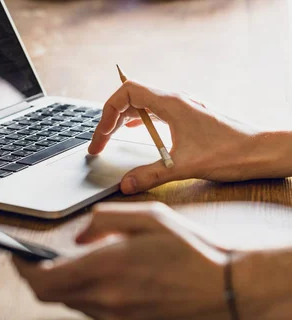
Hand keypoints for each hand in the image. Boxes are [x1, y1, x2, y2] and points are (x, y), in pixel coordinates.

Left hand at [12, 202, 235, 319]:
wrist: (228, 288)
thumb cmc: (190, 248)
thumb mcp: (147, 216)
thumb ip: (102, 221)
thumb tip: (78, 237)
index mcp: (106, 268)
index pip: (43, 280)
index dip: (22, 270)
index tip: (15, 257)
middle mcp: (106, 298)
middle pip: (50, 296)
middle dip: (37, 277)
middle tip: (34, 261)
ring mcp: (117, 319)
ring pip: (71, 304)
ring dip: (64, 285)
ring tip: (74, 265)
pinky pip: (93, 313)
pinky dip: (86, 296)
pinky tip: (102, 280)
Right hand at [90, 81, 291, 193]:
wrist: (263, 151)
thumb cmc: (232, 152)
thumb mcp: (185, 166)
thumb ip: (151, 174)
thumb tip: (125, 184)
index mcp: (171, 104)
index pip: (127, 93)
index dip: (107, 112)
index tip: (101, 136)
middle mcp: (176, 101)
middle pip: (130, 99)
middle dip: (109, 120)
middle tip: (98, 145)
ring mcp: (182, 108)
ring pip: (142, 104)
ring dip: (122, 120)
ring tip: (109, 137)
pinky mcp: (188, 117)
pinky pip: (155, 111)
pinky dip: (139, 120)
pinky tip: (136, 131)